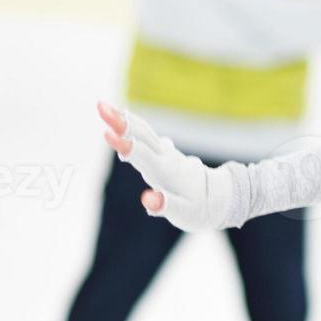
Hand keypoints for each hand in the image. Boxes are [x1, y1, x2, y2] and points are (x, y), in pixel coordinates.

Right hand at [98, 101, 233, 231]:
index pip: (143, 156)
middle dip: (120, 122)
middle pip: (141, 137)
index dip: (126, 146)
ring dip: (126, 120)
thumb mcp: (184, 213)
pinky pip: (149, 136)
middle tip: (100, 106)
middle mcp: (165, 158)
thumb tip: (148, 201)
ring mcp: (166, 154)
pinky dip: (135, 126)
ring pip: (145, 133)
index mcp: (166, 172)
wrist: (220, 198)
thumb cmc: (199, 209)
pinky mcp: (166, 153)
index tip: (108, 133)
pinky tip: (126, 118)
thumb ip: (165, 206)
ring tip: (106, 107)